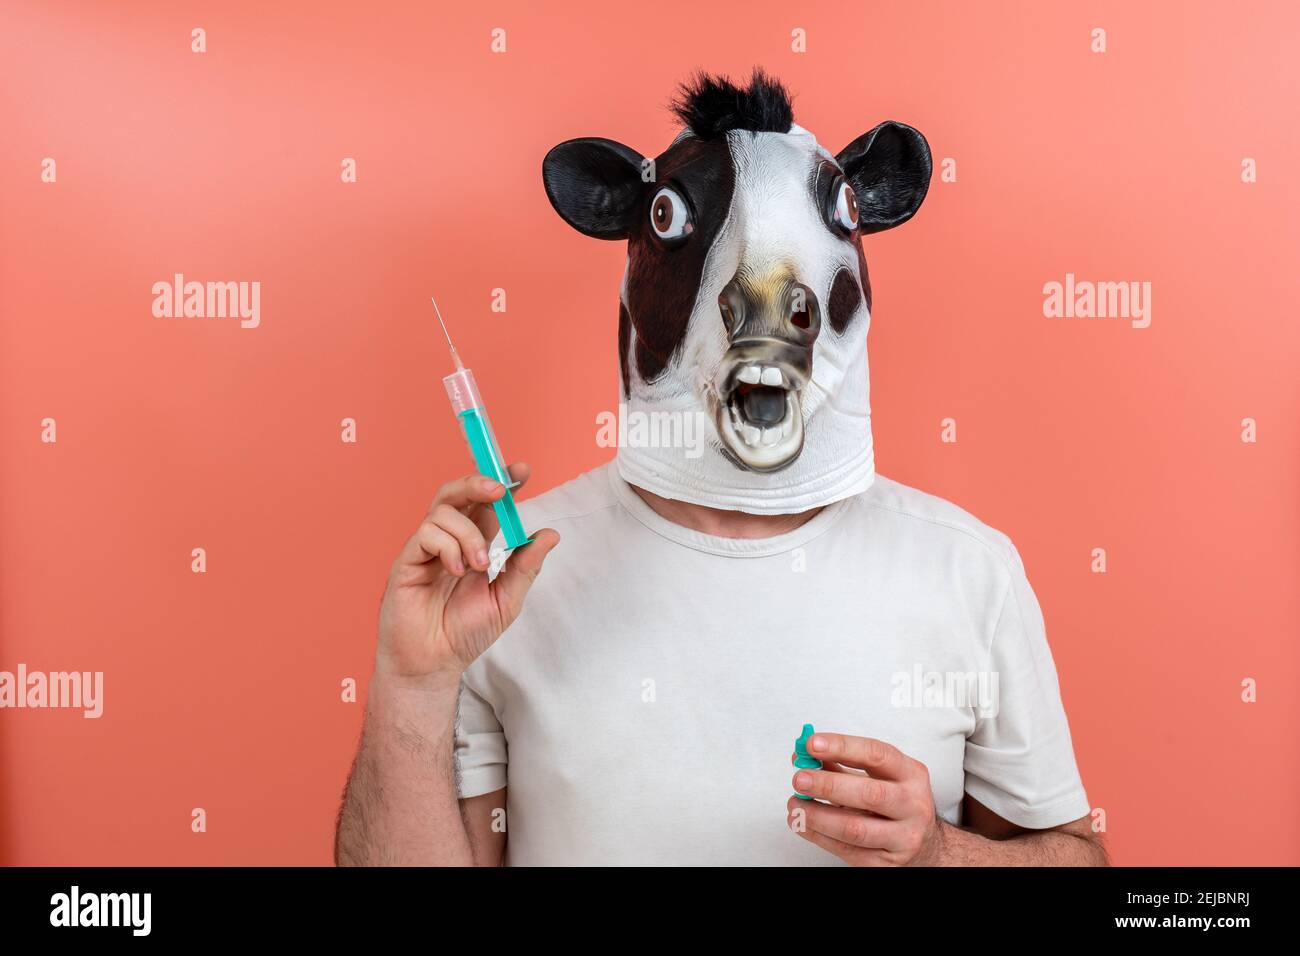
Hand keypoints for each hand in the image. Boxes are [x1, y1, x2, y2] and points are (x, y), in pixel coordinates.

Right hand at [376, 462, 559, 681]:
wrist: (434, 663)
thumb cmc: (465, 633)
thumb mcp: (507, 599)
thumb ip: (525, 566)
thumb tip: (549, 535)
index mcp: (473, 544)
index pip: (486, 503)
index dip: (502, 482)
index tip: (522, 472)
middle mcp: (448, 540)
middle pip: (458, 492)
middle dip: (480, 482)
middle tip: (501, 490)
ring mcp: (425, 548)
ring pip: (444, 510)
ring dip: (470, 534)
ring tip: (480, 565)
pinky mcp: (407, 560)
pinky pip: (427, 533)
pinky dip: (449, 548)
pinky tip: (456, 572)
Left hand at [786, 732, 944, 865]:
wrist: (925, 846)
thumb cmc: (895, 804)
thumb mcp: (879, 777)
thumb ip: (841, 764)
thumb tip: (802, 755)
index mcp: (911, 774)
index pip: (876, 754)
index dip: (842, 747)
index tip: (811, 744)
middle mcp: (913, 806)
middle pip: (869, 794)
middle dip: (828, 785)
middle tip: (800, 779)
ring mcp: (903, 838)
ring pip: (854, 828)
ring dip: (817, 815)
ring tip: (795, 804)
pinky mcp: (886, 865)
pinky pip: (847, 851)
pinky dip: (819, 836)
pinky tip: (803, 823)